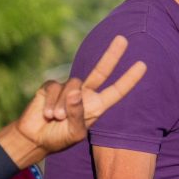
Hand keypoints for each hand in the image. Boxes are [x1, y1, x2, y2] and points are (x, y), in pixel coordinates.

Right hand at [0, 35, 146, 165]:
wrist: (34, 139)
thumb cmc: (59, 138)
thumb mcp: (74, 133)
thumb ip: (78, 115)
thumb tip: (76, 93)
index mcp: (97, 106)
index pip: (117, 90)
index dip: (129, 79)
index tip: (143, 65)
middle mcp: (85, 94)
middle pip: (101, 71)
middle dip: (112, 55)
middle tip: (123, 39)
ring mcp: (68, 89)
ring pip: (73, 85)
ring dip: (65, 104)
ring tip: (57, 118)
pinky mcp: (51, 87)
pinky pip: (55, 87)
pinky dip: (51, 102)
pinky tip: (46, 114)